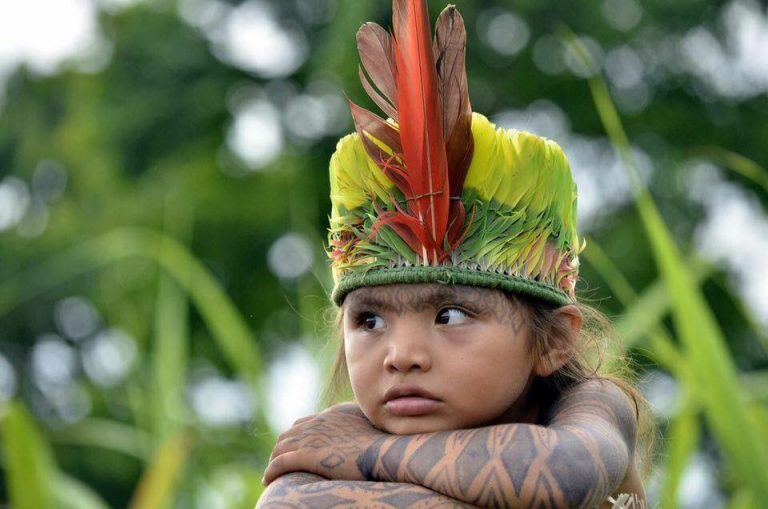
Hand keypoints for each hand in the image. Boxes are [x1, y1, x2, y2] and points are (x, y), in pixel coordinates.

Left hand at [262, 403, 388, 484]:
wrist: (383, 450)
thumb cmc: (384, 443)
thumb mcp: (372, 426)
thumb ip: (362, 424)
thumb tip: (367, 432)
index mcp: (330, 415)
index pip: (303, 423)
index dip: (295, 437)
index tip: (293, 449)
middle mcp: (316, 423)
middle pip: (288, 435)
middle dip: (280, 449)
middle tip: (278, 464)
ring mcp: (310, 438)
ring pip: (279, 448)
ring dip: (272, 461)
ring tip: (271, 475)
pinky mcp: (306, 455)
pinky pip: (279, 463)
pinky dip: (271, 471)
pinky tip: (268, 480)